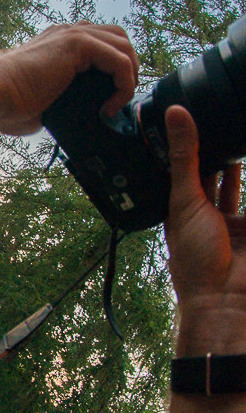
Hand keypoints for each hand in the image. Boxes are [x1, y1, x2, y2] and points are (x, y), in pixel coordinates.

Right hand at [0, 23, 137, 135]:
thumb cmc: (8, 103)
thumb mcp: (44, 102)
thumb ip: (62, 103)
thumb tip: (73, 122)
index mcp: (61, 44)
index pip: (103, 45)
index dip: (115, 71)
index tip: (111, 101)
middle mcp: (70, 33)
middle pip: (119, 38)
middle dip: (129, 67)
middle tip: (121, 97)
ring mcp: (74, 34)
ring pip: (124, 45)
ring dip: (129, 75)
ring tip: (118, 101)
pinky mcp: (79, 43)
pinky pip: (120, 61)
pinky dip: (123, 85)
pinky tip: (109, 106)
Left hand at [164, 106, 245, 354]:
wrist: (225, 299)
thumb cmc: (195, 257)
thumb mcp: (186, 199)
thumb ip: (185, 156)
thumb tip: (175, 113)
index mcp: (180, 208)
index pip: (182, 170)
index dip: (186, 146)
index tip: (189, 116)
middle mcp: (205, 213)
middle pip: (212, 175)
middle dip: (216, 152)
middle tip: (218, 120)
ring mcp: (233, 222)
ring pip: (234, 185)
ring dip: (237, 164)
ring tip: (235, 131)